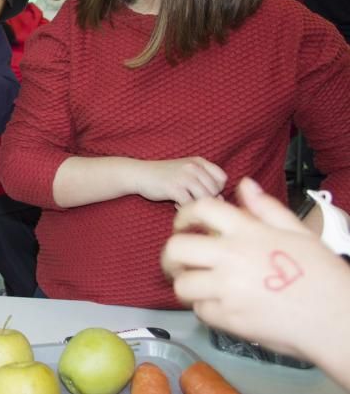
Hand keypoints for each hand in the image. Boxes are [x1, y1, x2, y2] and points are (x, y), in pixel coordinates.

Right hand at [134, 156, 226, 205]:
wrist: (139, 174)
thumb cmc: (165, 177)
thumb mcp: (187, 173)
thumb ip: (206, 184)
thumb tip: (223, 201)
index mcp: (199, 161)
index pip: (222, 178)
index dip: (215, 189)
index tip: (199, 191)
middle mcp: (193, 167)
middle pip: (215, 191)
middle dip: (203, 199)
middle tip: (188, 197)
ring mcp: (184, 177)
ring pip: (204, 199)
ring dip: (194, 204)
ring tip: (183, 201)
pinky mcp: (174, 188)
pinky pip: (190, 205)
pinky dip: (184, 208)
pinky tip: (175, 203)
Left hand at [161, 178, 349, 364]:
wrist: (337, 318)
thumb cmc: (322, 275)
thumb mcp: (298, 232)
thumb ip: (266, 208)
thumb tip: (244, 185)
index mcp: (248, 232)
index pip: (201, 209)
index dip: (184, 214)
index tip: (182, 224)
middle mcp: (232, 257)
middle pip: (177, 248)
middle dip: (170, 254)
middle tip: (177, 261)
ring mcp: (228, 289)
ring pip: (182, 284)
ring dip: (185, 284)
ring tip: (196, 284)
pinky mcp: (230, 319)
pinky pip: (200, 310)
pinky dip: (204, 308)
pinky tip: (218, 304)